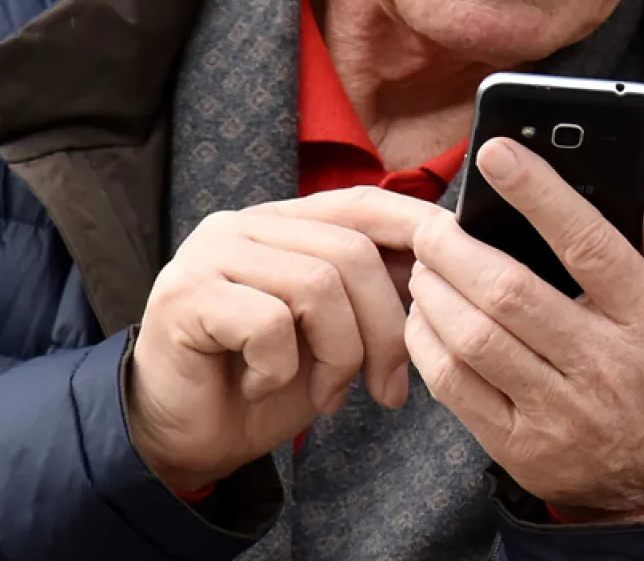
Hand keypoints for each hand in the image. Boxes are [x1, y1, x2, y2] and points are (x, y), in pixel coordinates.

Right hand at [126, 188, 447, 492]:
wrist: (182, 439)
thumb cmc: (263, 384)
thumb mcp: (334, 335)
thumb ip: (374, 295)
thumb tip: (447, 269)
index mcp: (286, 223)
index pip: (365, 203)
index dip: (419, 229)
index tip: (461, 275)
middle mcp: (246, 225)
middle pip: (352, 252)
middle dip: (386, 329)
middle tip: (385, 388)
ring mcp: (211, 253)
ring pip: (319, 285)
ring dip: (339, 356)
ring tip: (326, 395)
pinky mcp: (186, 294)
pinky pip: (270, 323)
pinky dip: (281, 369)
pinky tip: (261, 387)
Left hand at [406, 138, 643, 522]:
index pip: (590, 243)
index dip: (539, 193)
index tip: (498, 153)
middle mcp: (605, 365)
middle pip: (513, 292)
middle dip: (458, 247)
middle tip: (433, 222)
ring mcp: (560, 410)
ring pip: (477, 338)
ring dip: (436, 291)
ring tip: (424, 263)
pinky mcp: (521, 446)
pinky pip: (457, 387)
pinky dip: (428, 343)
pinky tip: (424, 314)